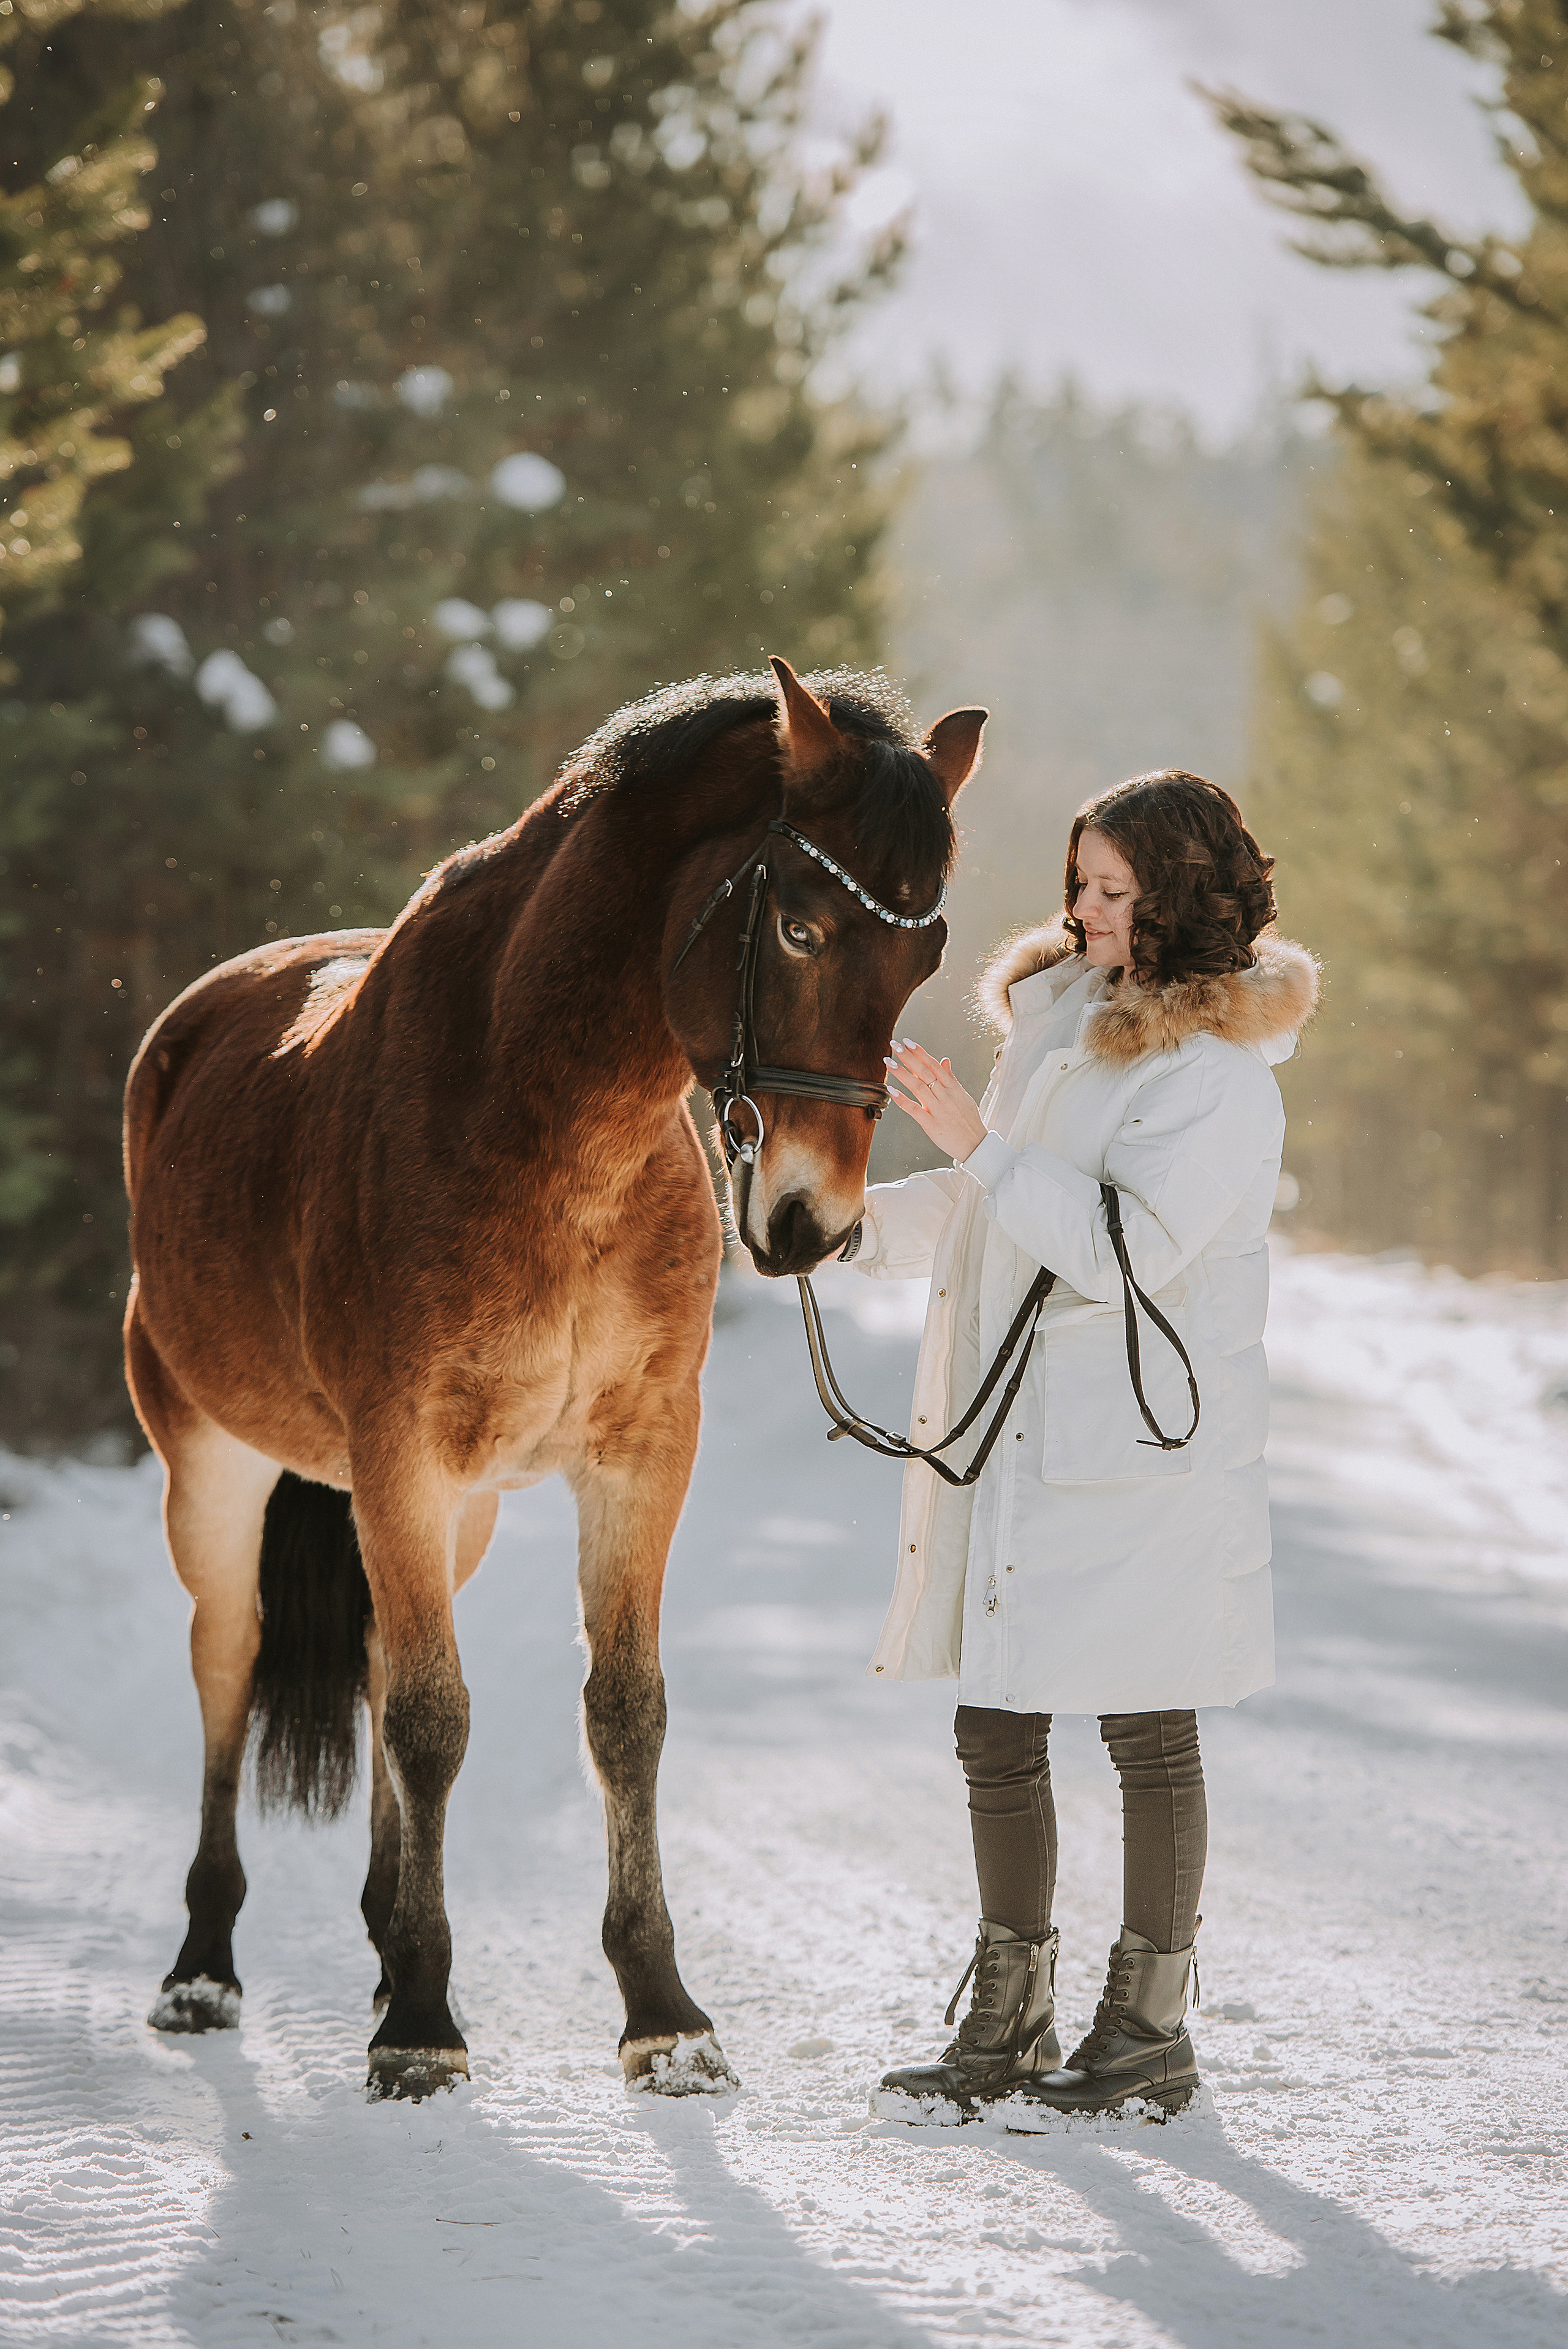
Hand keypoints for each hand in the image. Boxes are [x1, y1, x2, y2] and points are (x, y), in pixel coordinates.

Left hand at [885, 1037, 987, 1161]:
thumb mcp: (963, 1096)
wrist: (976, 1144)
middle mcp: (945, 1096)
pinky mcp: (931, 1124)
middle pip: (924, 1072)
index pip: (934, 1065)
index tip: (907, 1042)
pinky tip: (891, 1090)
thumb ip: (951, 1078)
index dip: (920, 1053)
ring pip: (918, 1087)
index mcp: (953, 1088)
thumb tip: (945, 1059)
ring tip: (889, 1062)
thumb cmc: (969, 1121)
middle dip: (908, 1058)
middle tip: (895, 1045)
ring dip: (902, 1074)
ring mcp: (938, 1110)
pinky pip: (915, 1110)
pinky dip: (902, 1100)